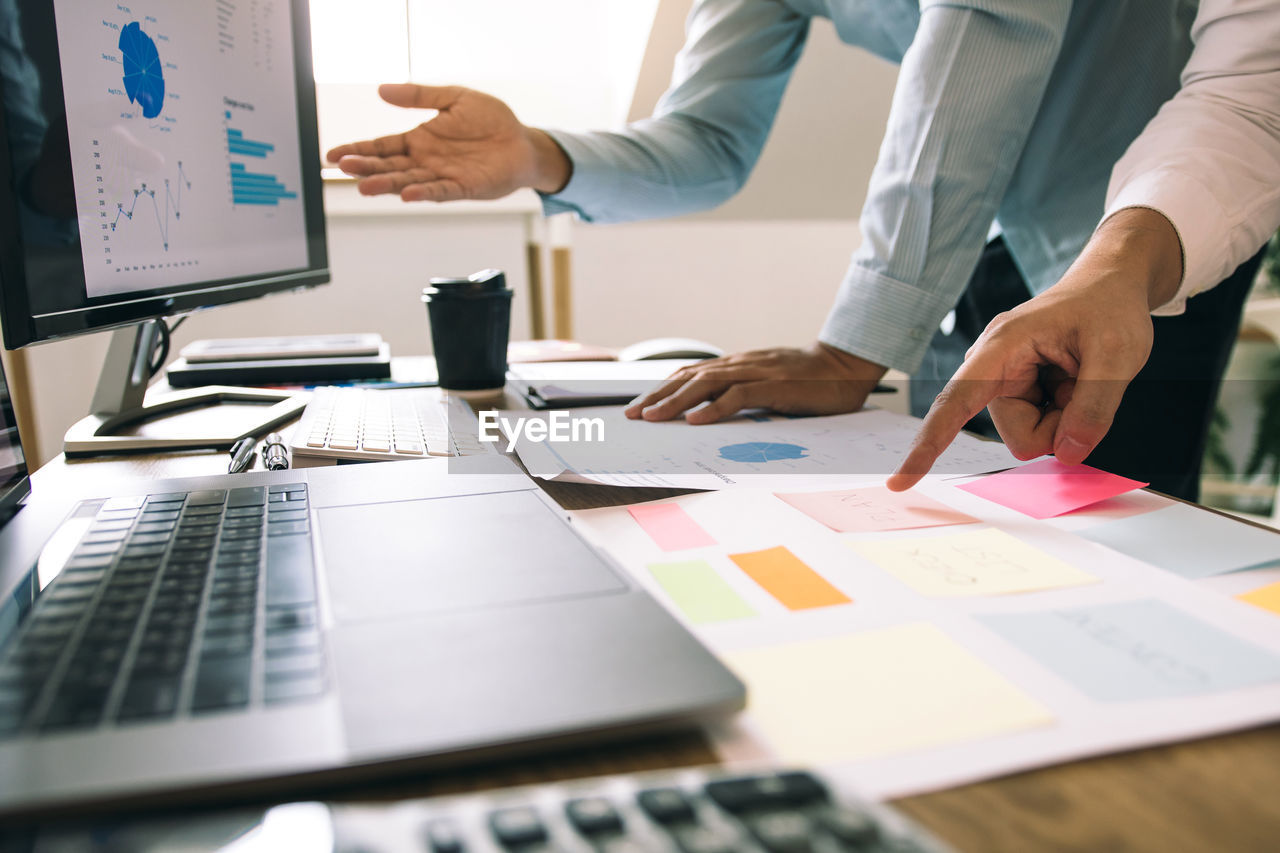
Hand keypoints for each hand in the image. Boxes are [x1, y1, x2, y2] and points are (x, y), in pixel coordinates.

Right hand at [325, 83, 570, 201]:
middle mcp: (426, 161)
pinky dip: (425, 193)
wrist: (522, 141)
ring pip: (409, 182)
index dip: (358, 151)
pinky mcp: (464, 186)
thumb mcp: (454, 98)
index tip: (332, 155)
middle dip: (366, 168)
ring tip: (365, 187)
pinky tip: (408, 194)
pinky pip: (441, 191)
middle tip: (342, 169)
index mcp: (419, 140)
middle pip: (389, 167)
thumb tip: (381, 89)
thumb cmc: (491, 120)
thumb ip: (419, 96)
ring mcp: (443, 176)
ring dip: (387, 185)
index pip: (382, 147)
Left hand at [623, 342, 887, 423]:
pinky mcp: (773, 386)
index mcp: (738, 365)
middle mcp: (741, 365)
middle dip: (658, 397)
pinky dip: (715, 409)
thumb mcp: (768, 385)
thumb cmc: (809, 380)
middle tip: (633, 416)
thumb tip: (712, 414)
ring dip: (676, 403)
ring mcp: (756, 373)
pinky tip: (696, 422)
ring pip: (707, 385)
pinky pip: (738, 396)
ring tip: (654, 418)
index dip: (663, 389)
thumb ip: (742, 394)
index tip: (641, 406)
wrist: (844, 365)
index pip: (691, 375)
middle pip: (689, 378)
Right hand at [886, 208, 1182, 489]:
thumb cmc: (1107, 307)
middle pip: (1018, 435)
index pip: (956, 402)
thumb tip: (1069, 454)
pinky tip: (1070, 382)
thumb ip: (1094, 408)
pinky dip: (1062, 413)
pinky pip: (1038, 427)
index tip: (901, 481)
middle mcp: (991, 366)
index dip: (929, 444)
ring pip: (1030, 435)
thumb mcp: (1118, 354)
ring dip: (1062, 417)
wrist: (1108, 285)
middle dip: (1057, 425)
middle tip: (1084, 385)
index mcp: (1002, 347)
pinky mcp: (1015, 391)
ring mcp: (1002, 381)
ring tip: (1077, 378)